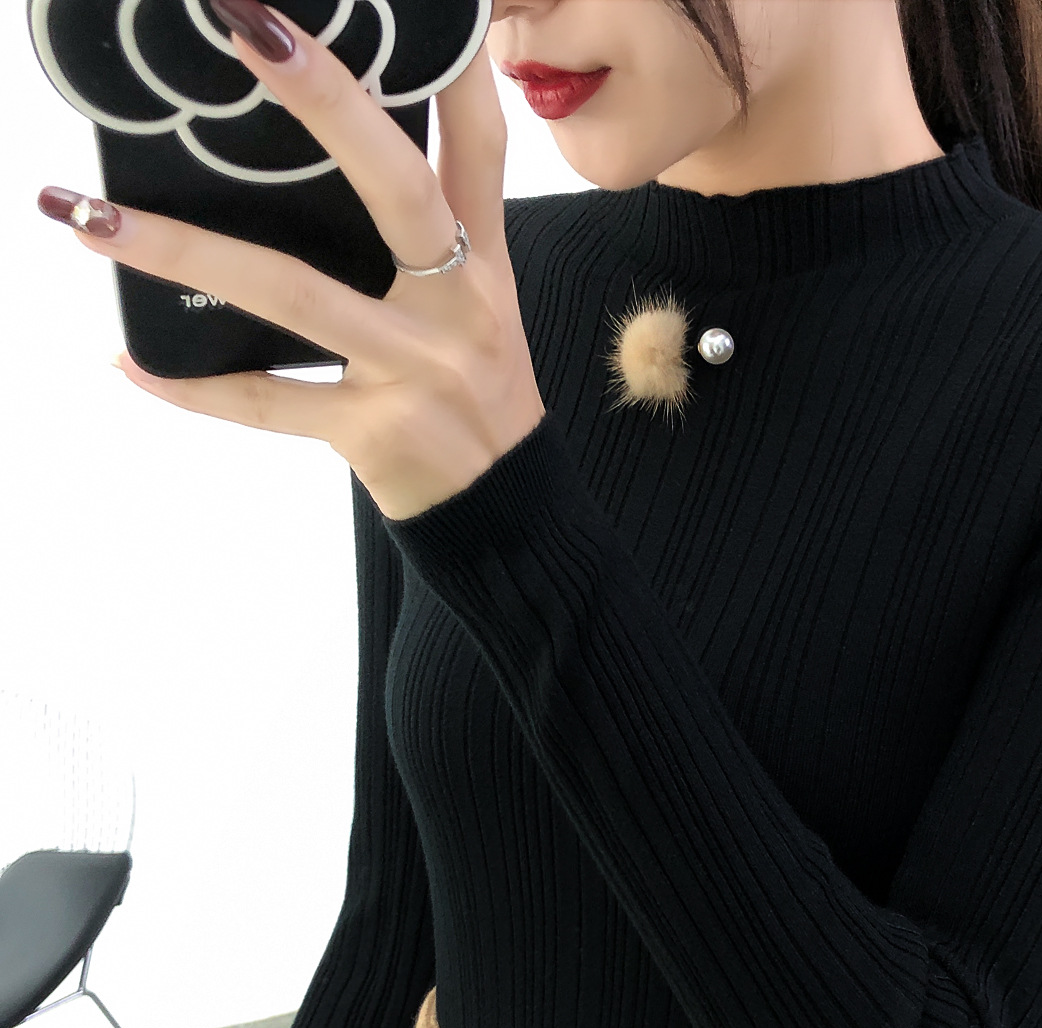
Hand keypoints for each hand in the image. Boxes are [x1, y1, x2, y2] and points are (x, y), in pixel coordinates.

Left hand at [37, 1, 544, 522]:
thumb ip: (430, 240)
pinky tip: (132, 361)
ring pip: (292, 293)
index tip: (433, 0)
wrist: (506, 515)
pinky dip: (193, 386)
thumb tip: (342, 151)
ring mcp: (415, 370)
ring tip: (86, 213)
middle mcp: (459, 308)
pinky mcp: (372, 432)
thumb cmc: (478, 401)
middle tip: (244, 24)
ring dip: (180, 249)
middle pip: (399, 188)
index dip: (456, 66)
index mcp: (486, 267)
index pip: (480, 147)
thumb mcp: (479, 311)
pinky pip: (266, 402)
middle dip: (326, 101)